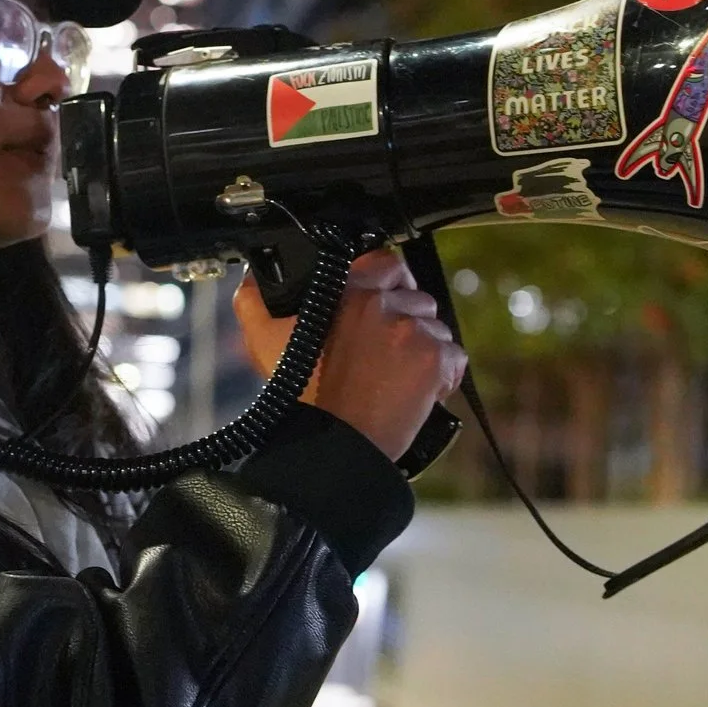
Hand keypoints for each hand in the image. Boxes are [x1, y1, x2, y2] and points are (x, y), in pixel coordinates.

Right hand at [232, 249, 466, 460]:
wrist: (332, 445)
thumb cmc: (300, 396)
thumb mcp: (264, 340)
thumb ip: (255, 299)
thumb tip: (254, 277)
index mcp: (349, 292)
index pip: (387, 261)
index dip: (388, 280)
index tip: (382, 301)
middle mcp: (384, 306)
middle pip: (417, 298)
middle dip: (406, 320)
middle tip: (386, 350)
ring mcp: (414, 333)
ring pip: (436, 328)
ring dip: (423, 347)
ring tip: (398, 375)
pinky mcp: (435, 361)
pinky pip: (453, 356)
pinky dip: (442, 373)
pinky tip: (418, 390)